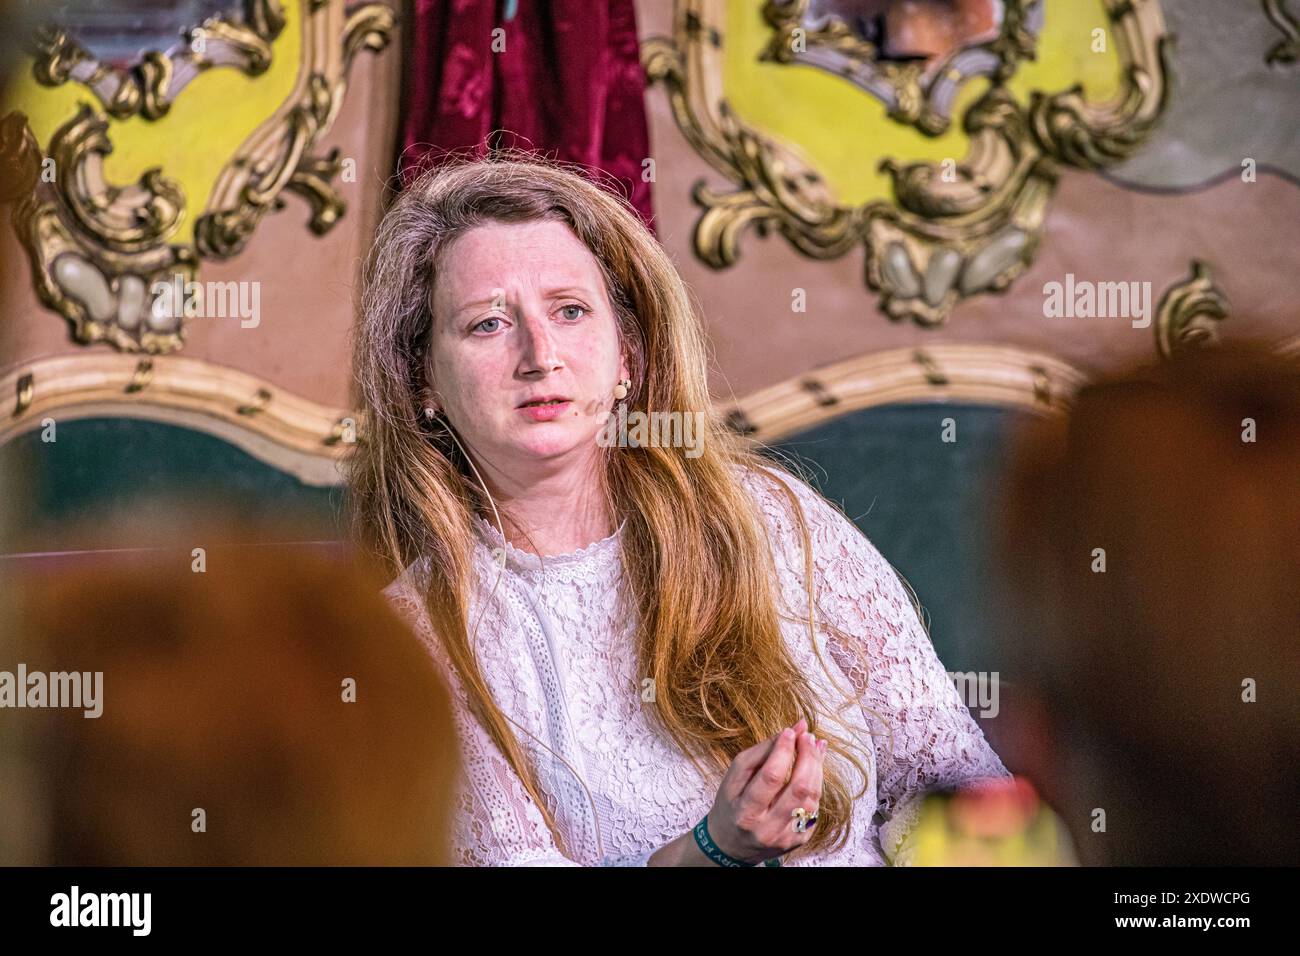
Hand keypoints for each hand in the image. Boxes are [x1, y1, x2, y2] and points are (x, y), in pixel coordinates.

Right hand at [704, 717, 826, 864]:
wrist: (731, 844)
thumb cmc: (731, 805)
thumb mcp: (734, 777)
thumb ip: (761, 752)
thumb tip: (792, 730)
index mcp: (746, 812)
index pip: (771, 777)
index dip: (784, 751)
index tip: (790, 731)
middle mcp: (767, 829)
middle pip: (798, 788)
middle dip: (807, 757)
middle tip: (807, 736)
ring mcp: (786, 837)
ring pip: (811, 798)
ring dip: (816, 768)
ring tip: (814, 746)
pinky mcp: (800, 840)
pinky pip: (814, 807)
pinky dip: (816, 784)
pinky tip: (813, 768)